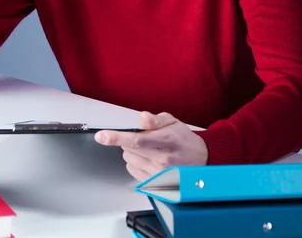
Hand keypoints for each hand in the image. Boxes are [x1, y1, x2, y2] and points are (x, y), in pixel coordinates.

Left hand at [94, 111, 208, 180]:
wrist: (200, 160)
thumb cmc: (184, 139)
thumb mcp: (172, 122)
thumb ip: (156, 119)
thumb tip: (143, 118)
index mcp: (165, 142)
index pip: (137, 140)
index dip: (117, 138)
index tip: (102, 136)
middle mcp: (162, 160)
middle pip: (129, 149)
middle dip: (129, 140)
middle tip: (143, 137)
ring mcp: (157, 174)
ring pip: (128, 159)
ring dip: (133, 151)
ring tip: (148, 148)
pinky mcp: (154, 183)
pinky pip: (132, 169)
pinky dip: (135, 161)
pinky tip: (148, 158)